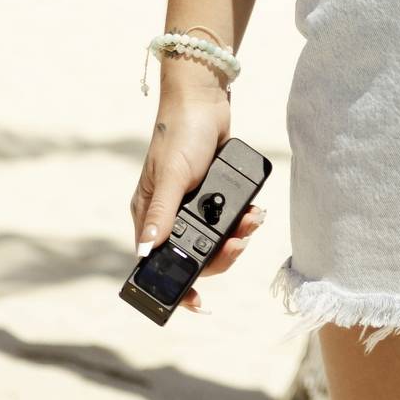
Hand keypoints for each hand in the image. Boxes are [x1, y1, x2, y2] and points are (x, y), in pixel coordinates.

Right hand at [130, 84, 265, 313]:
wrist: (205, 96)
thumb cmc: (180, 133)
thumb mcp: (171, 175)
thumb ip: (161, 215)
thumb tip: (145, 256)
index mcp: (148, 216)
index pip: (157, 265)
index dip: (176, 287)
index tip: (198, 303)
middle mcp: (168, 215)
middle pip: (193, 257)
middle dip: (220, 256)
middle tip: (240, 243)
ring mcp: (192, 205)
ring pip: (214, 240)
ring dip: (236, 237)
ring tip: (253, 221)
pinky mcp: (212, 193)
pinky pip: (229, 219)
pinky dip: (242, 220)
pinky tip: (254, 212)